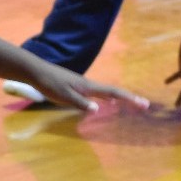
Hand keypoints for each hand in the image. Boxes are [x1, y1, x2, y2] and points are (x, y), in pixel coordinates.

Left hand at [26, 62, 150, 112]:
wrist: (37, 71)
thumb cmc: (49, 84)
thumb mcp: (64, 96)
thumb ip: (80, 103)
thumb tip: (98, 109)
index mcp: (88, 87)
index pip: (113, 93)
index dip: (129, 98)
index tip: (143, 103)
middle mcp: (89, 84)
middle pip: (114, 92)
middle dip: (129, 98)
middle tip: (144, 105)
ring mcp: (83, 84)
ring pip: (106, 92)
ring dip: (120, 98)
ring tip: (131, 104)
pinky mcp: (77, 86)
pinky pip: (98, 93)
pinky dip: (108, 98)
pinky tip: (107, 103)